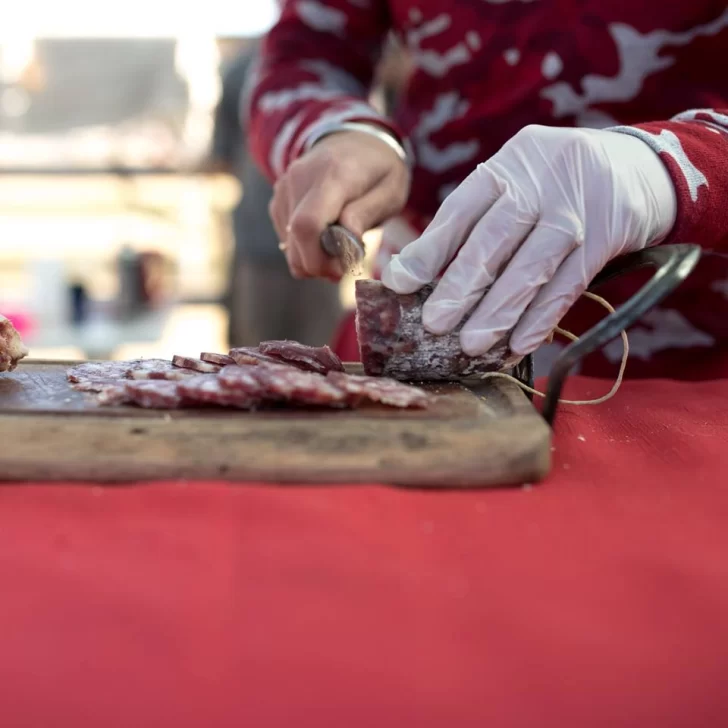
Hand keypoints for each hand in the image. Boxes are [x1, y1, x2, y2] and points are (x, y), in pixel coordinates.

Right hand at [270, 130, 409, 280]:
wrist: (355, 140)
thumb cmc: (379, 170)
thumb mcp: (390, 191)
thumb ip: (366, 215)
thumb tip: (345, 242)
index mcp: (335, 175)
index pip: (308, 224)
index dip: (319, 258)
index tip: (340, 270)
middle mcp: (302, 178)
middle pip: (295, 238)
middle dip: (318, 265)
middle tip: (342, 267)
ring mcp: (286, 187)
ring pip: (289, 242)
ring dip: (312, 258)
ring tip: (338, 249)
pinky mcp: (279, 197)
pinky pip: (286, 235)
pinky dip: (304, 247)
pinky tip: (325, 238)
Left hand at [382, 125, 676, 356]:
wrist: (640, 168)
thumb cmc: (555, 186)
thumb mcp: (516, 183)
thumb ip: (473, 222)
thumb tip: (413, 273)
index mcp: (507, 166)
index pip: (460, 211)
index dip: (428, 250)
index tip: (399, 284)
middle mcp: (540, 181)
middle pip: (493, 239)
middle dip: (461, 287)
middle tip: (435, 325)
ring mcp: (577, 209)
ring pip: (531, 266)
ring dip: (498, 311)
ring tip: (471, 344)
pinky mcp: (608, 234)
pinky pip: (569, 284)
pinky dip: (542, 317)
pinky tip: (518, 344)